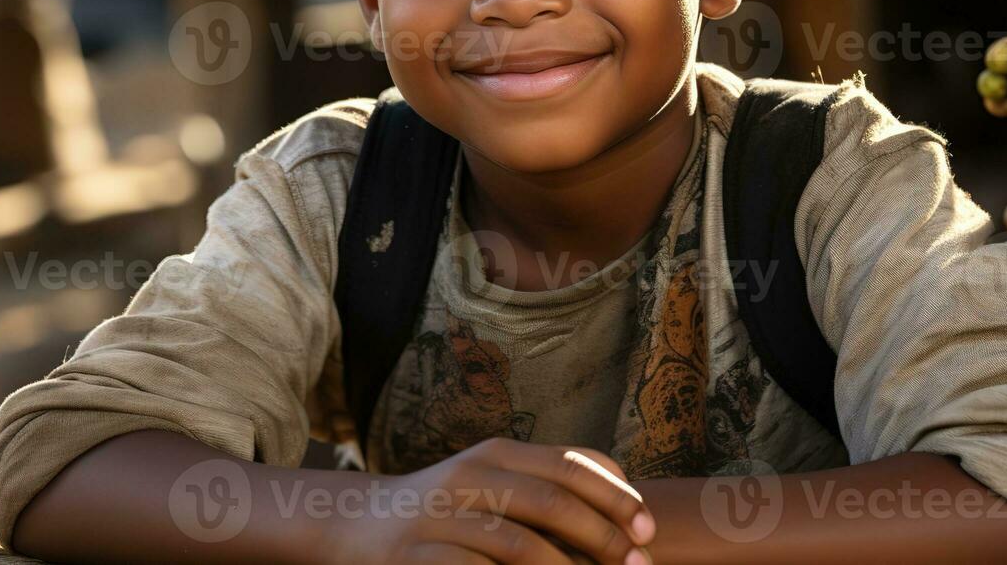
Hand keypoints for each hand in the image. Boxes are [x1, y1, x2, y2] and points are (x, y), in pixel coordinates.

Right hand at [325, 438, 655, 563]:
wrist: (357, 525)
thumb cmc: (446, 508)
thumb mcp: (495, 480)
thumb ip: (548, 483)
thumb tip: (629, 502)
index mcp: (496, 452)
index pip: (570, 464)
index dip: (617, 495)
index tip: (648, 529)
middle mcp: (470, 476)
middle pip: (553, 501)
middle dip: (605, 537)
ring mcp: (442, 518)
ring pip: (520, 545)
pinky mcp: (419, 559)